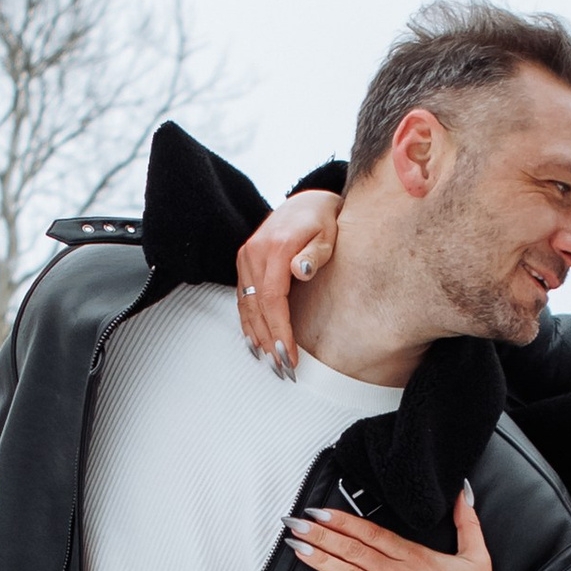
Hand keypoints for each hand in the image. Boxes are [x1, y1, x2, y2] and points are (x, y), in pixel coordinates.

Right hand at [235, 189, 341, 373]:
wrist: (304, 202)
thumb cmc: (322, 220)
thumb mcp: (327, 232)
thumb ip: (316, 252)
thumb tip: (301, 270)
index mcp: (274, 248)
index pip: (272, 298)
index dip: (279, 330)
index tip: (289, 354)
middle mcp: (253, 253)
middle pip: (257, 306)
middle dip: (269, 340)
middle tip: (283, 368)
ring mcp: (245, 258)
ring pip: (246, 305)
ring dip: (256, 335)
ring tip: (270, 362)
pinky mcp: (243, 263)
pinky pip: (242, 298)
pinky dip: (248, 322)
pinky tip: (255, 342)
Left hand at [288, 486, 501, 570]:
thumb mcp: (478, 556)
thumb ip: (467, 522)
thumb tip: (462, 494)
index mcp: (416, 558)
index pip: (372, 533)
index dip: (344, 521)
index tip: (321, 512)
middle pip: (354, 550)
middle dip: (321, 535)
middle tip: (296, 525)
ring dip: (321, 560)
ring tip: (298, 548)